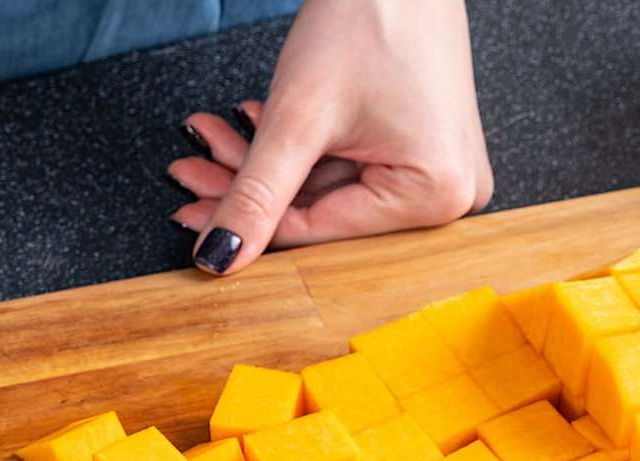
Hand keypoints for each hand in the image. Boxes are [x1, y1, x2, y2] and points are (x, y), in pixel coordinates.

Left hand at [169, 0, 492, 275]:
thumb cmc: (371, 16)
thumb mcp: (298, 118)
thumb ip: (255, 196)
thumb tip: (220, 256)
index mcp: (436, 194)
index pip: (319, 231)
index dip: (245, 224)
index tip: (190, 217)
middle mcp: (449, 191)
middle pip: (319, 209)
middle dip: (247, 186)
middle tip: (189, 173)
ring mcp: (436, 167)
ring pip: (323, 186)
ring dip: (261, 164)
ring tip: (211, 137)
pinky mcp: (419, 144)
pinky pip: (344, 164)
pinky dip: (293, 148)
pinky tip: (249, 123)